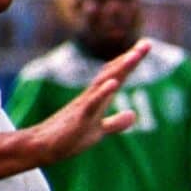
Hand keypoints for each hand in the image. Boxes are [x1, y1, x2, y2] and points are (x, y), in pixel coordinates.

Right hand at [30, 39, 150, 163]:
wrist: (43, 147)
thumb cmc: (69, 137)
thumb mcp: (99, 131)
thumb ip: (116, 123)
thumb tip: (133, 114)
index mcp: (99, 98)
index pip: (117, 75)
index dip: (131, 62)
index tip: (145, 45)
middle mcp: (92, 96)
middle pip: (113, 73)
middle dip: (130, 59)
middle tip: (147, 43)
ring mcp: (85, 105)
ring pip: (104, 83)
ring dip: (119, 69)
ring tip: (134, 56)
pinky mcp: (79, 118)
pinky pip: (92, 103)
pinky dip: (103, 92)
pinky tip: (113, 83)